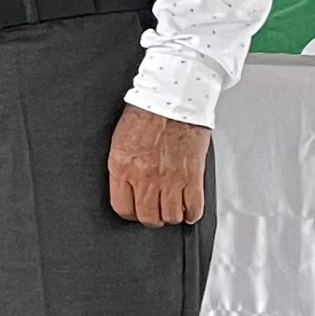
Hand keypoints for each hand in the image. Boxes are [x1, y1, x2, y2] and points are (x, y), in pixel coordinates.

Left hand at [109, 106, 209, 226]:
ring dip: (172, 215)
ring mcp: (170, 179)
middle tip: (155, 211)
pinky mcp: (192, 176)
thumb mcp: (121, 140)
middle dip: (152, 217)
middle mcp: (145, 177)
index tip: (135, 210)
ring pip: (171, 216)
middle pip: (148, 217)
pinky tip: (189, 209)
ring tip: (172, 208)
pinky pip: (193, 208)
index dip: (130, 212)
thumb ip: (123, 167)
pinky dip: (192, 213)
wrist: (173, 98)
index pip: (122, 207)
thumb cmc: (147, 113)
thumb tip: (127, 188)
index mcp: (123, 167)